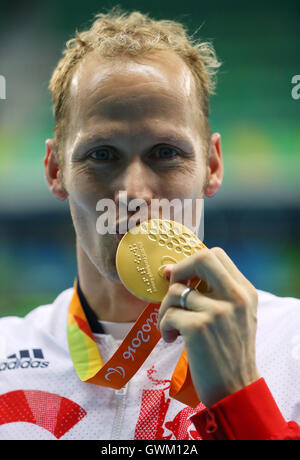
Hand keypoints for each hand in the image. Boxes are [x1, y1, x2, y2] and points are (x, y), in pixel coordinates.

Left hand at [157, 247, 259, 406]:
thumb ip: (216, 292)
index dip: (193, 261)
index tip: (183, 278)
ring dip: (166, 309)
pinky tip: (173, 339)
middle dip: (179, 271)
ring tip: (172, 327)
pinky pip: (168, 314)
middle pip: (201, 258)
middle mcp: (235, 297)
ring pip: (176, 291)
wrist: (235, 389)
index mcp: (245, 291)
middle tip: (174, 292)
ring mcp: (217, 312)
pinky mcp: (199, 328)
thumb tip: (174, 271)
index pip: (216, 254)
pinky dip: (164, 326)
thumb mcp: (235, 316)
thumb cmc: (229, 352)